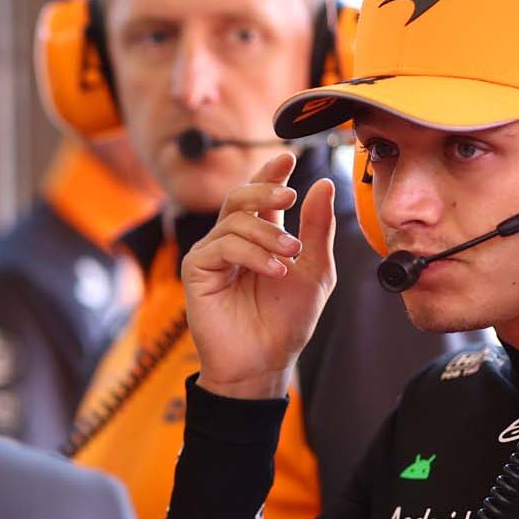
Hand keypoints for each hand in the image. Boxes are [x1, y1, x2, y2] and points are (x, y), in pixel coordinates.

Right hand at [183, 153, 338, 399]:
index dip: (270, 173)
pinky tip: (274, 269)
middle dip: (264, 190)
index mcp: (259, 237)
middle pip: (239, 197)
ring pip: (234, 221)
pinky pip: (222, 246)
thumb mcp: (314, 270)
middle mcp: (232, 241)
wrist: (265, 361)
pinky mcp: (197, 270)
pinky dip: (252, 254)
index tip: (287, 157)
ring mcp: (212, 255)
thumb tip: (321, 185)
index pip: (259, 195)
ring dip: (267, 233)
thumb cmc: (287, 321)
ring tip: (290, 255)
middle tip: (290, 196)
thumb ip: (316, 229)